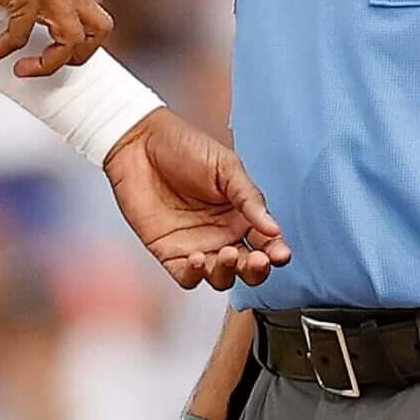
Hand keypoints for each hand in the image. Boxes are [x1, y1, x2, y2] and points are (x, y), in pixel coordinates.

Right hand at [0, 0, 112, 76]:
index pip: (91, 6)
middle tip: (50, 62)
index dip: (81, 35)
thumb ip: (10, 0)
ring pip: (73, 39)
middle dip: (80, 54)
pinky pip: (19, 38)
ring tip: (22, 69)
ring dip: (47, 63)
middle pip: (100, 26)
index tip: (55, 49)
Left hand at [105, 110, 289, 290]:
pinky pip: (187, 276)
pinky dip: (196, 275)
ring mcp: (197, 245)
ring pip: (221, 277)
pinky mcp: (169, 253)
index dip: (276, 252)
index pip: (266, 242)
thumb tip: (273, 228)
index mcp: (240, 213)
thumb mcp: (225, 166)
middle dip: (256, 270)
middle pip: (248, 268)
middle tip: (257, 259)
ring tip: (227, 253)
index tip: (280, 253)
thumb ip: (249, 197)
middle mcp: (222, 233)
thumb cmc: (183, 146)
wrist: (140, 142)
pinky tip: (199, 258)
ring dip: (228, 273)